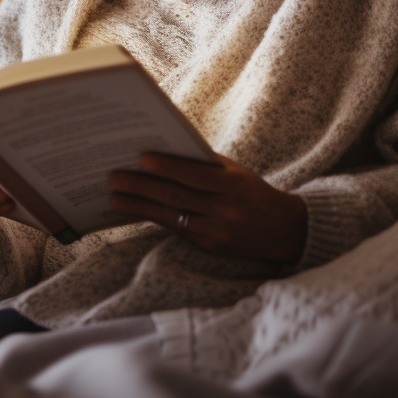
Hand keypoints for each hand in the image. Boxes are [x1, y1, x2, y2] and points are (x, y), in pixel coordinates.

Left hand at [109, 152, 307, 263]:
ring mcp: (216, 233)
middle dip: (142, 187)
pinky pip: (176, 230)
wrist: (282, 229)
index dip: (168, 167)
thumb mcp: (236, 173)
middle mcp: (225, 212)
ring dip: (139, 206)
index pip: (196, 176)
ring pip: (171, 217)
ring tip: (115, 196)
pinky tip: (134, 210)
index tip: (142, 158)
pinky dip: (152, 218)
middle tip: (115, 177)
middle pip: (177, 198)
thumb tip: (163, 150)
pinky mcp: (208, 247)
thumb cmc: (251, 191)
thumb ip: (205, 164)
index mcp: (234, 186)